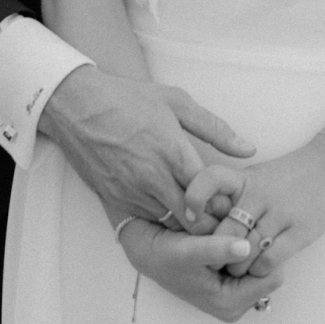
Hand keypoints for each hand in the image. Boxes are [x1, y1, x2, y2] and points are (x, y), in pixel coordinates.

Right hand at [38, 66, 254, 224]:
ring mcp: (132, 192)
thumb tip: (249, 149)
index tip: (230, 201)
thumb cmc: (129, 98)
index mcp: (173, 152)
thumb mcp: (177, 102)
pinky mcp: (115, 200)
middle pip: (193, 220)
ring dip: (185, 223)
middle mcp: (154, 178)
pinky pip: (146, 220)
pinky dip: (160, 218)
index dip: (223, 204)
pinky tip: (167, 205)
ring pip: (170, 225)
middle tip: (218, 214)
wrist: (76, 106)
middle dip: (209, 221)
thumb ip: (215, 128)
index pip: (209, 197)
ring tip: (195, 212)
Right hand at [118, 219, 278, 321]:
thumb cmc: (165, 253)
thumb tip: (247, 247)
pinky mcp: (230, 279)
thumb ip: (217, 249)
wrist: (148, 251)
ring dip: (250, 242)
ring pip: (261, 262)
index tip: (251, 231)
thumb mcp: (187, 250)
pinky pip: (251, 259)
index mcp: (229, 303)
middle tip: (240, 227)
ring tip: (231, 227)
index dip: (264, 252)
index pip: (272, 277)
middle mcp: (235, 302)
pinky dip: (243, 242)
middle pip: (269, 270)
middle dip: (258, 247)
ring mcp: (234, 291)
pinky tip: (228, 229)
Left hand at [184, 137, 324, 280]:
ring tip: (236, 268)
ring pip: (246, 250)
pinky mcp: (300, 231)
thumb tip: (199, 223)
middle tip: (214, 261)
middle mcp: (260, 193)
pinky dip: (259, 269)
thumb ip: (230, 197)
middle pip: (226, 230)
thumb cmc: (286, 176)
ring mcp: (280, 212)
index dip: (194, 198)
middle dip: (216, 252)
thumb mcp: (254, 178)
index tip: (190, 217)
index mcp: (244, 178)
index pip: (209, 179)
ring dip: (237, 266)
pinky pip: (270, 259)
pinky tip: (260, 266)